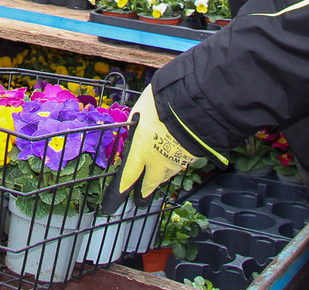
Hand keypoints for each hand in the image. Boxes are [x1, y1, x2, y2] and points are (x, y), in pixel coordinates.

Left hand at [102, 85, 206, 213]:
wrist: (195, 105)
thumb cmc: (164, 103)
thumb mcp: (141, 110)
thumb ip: (136, 123)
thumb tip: (134, 127)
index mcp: (142, 151)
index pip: (128, 177)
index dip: (120, 191)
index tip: (112, 205)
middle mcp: (159, 161)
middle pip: (149, 184)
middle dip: (144, 191)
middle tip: (141, 197)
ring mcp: (177, 160)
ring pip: (166, 174)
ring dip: (160, 176)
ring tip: (156, 176)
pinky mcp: (193, 156)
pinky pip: (181, 163)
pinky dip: (176, 161)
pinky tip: (175, 156)